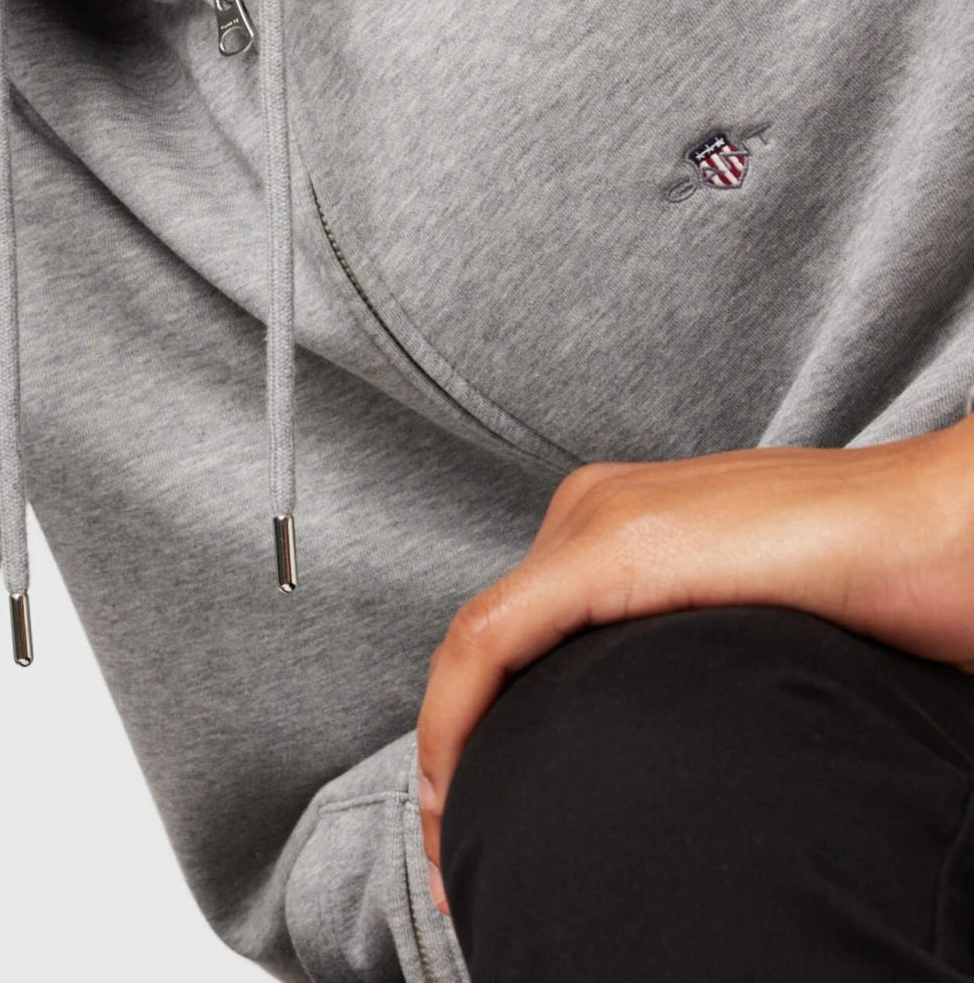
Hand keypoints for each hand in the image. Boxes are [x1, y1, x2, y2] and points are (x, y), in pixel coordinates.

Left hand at [415, 416, 973, 915]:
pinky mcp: (618, 548)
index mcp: (626, 525)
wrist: (950, 526)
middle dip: (460, 752)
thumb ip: (695, 662)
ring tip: (452, 852)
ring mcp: (602, 521)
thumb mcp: (755, 636)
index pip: (520, 637)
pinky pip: (492, 641)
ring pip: (478, 646)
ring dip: (449, 750)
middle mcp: (598, 511)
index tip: (475, 830)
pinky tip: (452, 792)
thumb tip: (674, 746)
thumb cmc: (880, 584)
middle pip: (492, 646)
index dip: (477, 730)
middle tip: (456, 861)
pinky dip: (455, 720)